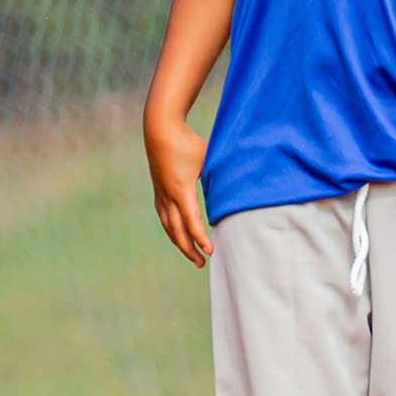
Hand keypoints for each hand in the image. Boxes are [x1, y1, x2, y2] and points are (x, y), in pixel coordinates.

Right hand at [144, 113, 212, 265]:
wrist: (160, 130)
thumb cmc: (188, 142)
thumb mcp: (208, 157)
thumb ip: (219, 176)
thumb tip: (237, 189)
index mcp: (182, 189)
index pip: (191, 221)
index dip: (201, 239)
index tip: (210, 251)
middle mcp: (169, 196)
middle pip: (177, 231)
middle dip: (190, 249)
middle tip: (202, 264)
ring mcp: (161, 195)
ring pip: (169, 227)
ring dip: (180, 244)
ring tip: (193, 257)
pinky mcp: (159, 192)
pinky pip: (165, 219)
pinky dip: (173, 232)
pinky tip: (180, 238)